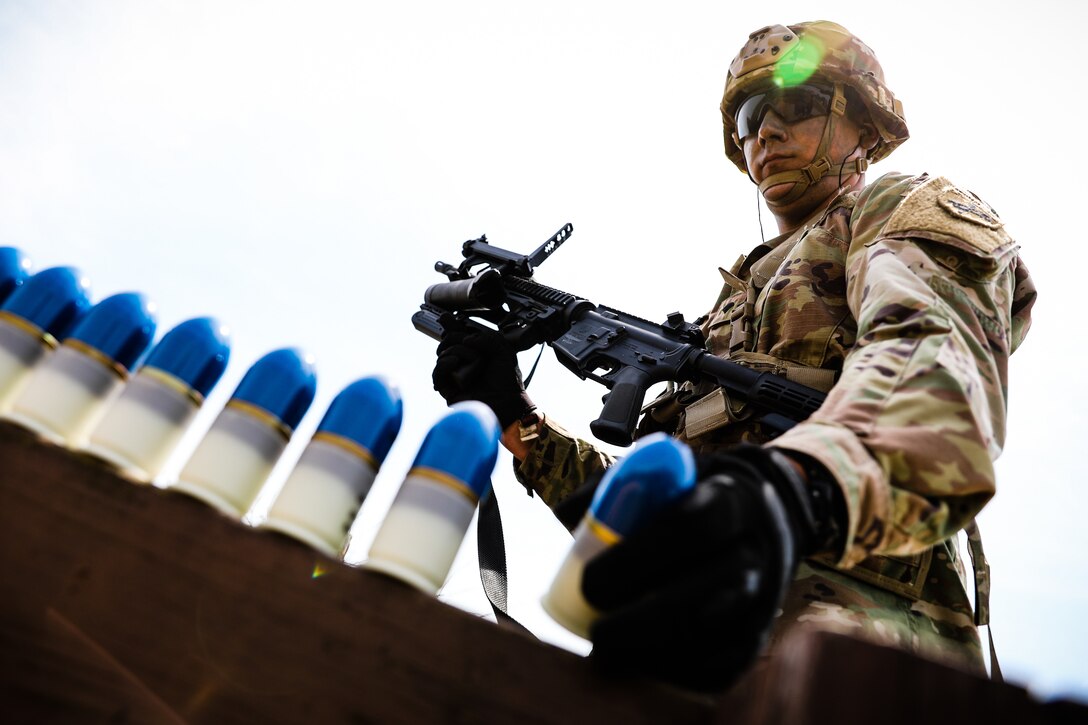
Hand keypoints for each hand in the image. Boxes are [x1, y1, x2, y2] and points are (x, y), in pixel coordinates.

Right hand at [432, 324, 535, 427]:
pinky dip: (444, 364)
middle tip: (469, 343)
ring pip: (442, 355)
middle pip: (447, 342)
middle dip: (456, 337)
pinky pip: (437, 373)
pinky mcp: (448, 389)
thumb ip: (486, 338)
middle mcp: (463, 363)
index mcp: (475, 352)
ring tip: (473, 360)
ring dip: (457, 352)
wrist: (507, 401)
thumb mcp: (502, 350)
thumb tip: (466, 340)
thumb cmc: (507, 379)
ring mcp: (455, 375)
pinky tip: (455, 363)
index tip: (445, 317)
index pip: (458, 336)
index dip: (451, 326)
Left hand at [581, 445, 842, 691]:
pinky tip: (637, 659)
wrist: (760, 522)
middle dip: (635, 620)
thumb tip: (564, 516)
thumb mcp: (660, 477)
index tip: (588, 581)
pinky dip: (669, 672)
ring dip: (647, 650)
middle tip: (593, 630)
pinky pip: (713, 669)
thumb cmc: (690, 497)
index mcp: (731, 500)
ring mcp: (761, 599)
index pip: (690, 528)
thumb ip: (613, 491)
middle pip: (697, 595)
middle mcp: (754, 552)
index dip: (636, 559)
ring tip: (607, 648)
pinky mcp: (755, 639)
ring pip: (703, 637)